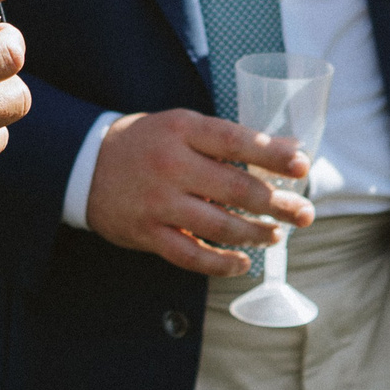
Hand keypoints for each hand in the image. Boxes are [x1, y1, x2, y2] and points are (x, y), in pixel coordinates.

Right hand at [86, 109, 315, 275]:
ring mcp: (158, 202)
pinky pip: (191, 256)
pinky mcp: (147, 233)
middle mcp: (171, 164)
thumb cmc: (147, 143)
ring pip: (219, 226)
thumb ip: (228, 139)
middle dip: (277, 204)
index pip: (236, 141)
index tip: (304, 166)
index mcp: (182, 130)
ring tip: (275, 235)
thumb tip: (288, 151)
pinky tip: (241, 262)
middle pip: (235, 188)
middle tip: (304, 213)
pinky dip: (221, 263)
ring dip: (255, 234)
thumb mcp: (182, 126)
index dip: (273, 155)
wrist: (85, 165)